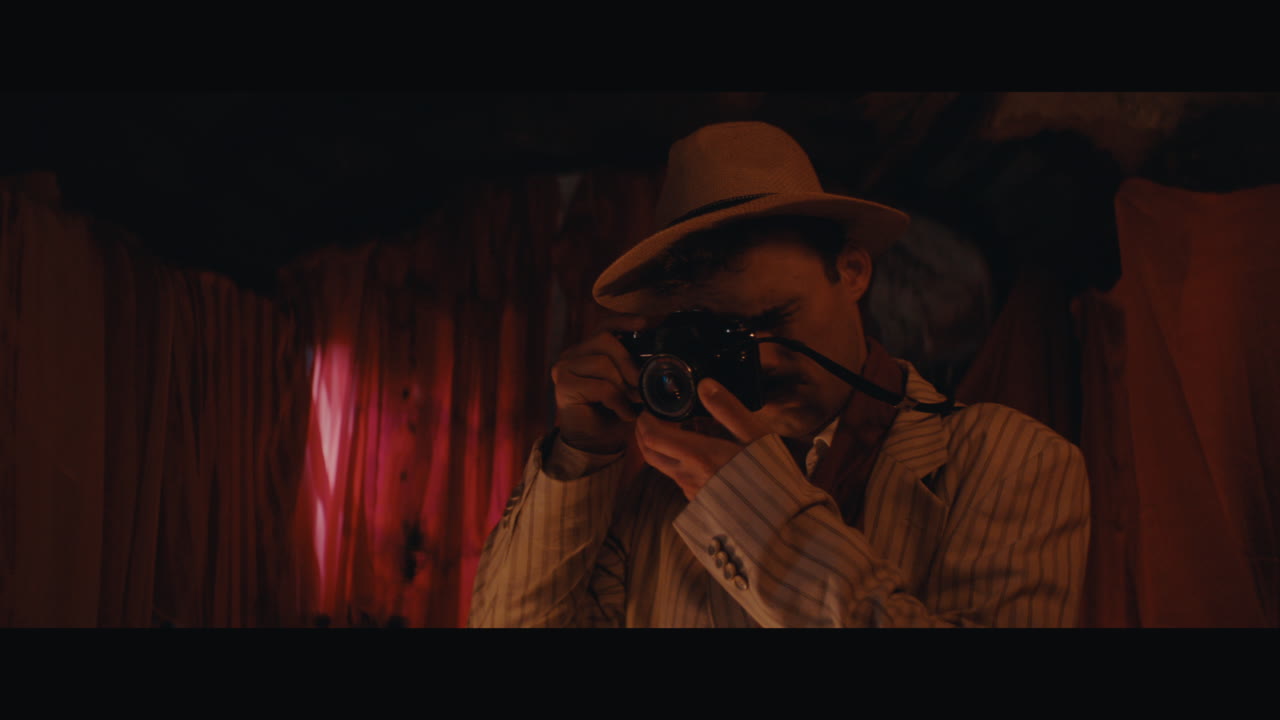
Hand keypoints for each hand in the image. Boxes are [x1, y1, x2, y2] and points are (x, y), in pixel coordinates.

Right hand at [551, 316, 646, 454]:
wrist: (594, 444)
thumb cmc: (612, 413)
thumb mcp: (628, 385)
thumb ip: (636, 367)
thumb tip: (662, 357)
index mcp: (587, 349)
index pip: (605, 325)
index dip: (625, 321)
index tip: (647, 323)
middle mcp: (571, 354)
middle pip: (606, 340)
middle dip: (629, 362)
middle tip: (642, 385)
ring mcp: (564, 368)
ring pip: (604, 364)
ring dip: (624, 386)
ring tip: (633, 402)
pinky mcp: (563, 387)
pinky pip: (602, 386)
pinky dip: (619, 402)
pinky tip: (625, 414)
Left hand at [635, 378, 770, 500]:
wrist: (782, 522)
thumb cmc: (772, 476)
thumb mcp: (756, 436)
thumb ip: (727, 409)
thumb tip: (703, 385)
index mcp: (698, 456)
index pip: (653, 436)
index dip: (646, 419)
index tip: (652, 407)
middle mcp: (688, 476)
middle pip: (649, 453)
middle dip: (645, 433)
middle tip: (656, 417)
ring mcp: (692, 493)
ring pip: (663, 467)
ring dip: (661, 448)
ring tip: (679, 432)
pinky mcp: (699, 504)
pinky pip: (679, 479)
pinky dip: (676, 462)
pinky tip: (697, 456)